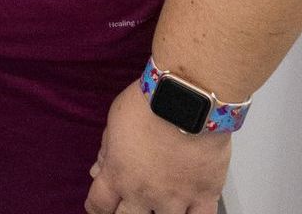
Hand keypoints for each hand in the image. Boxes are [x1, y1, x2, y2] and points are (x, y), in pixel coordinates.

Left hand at [85, 83, 230, 213]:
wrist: (187, 99)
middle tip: (131, 204)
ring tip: (161, 203)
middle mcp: (144, 192)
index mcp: (118, 174)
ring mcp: (175, 198)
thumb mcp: (115, 121)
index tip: (100, 207)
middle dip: (125, 213)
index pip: (98, 205)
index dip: (97, 208)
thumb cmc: (150, 103)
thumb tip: (98, 169)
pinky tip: (189, 211)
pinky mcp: (204, 195)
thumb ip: (107, 151)